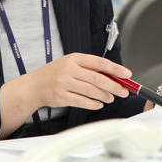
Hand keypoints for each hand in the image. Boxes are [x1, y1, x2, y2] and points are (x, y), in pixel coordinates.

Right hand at [0, 53, 130, 137]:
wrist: (34, 86)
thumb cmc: (54, 74)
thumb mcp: (70, 65)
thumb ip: (88, 68)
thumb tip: (112, 76)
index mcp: (74, 58)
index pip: (99, 62)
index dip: (115, 69)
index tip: (127, 74)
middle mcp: (69, 69)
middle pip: (97, 78)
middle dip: (114, 86)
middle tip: (124, 91)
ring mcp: (64, 82)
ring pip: (91, 90)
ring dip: (104, 95)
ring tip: (111, 98)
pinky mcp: (61, 96)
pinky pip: (82, 101)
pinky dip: (93, 104)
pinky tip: (99, 104)